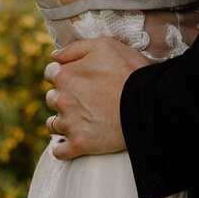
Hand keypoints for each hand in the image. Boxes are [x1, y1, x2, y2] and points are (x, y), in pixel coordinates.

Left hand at [43, 37, 150, 159]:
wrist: (148, 103)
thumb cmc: (129, 71)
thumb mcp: (105, 45)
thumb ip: (76, 47)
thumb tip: (55, 55)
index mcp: (66, 75)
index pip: (50, 72)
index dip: (63, 73)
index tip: (75, 77)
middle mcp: (62, 100)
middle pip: (51, 99)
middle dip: (63, 97)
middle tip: (82, 98)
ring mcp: (70, 124)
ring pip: (53, 124)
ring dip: (62, 121)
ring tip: (79, 120)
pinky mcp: (79, 144)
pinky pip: (60, 151)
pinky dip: (63, 148)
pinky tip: (71, 143)